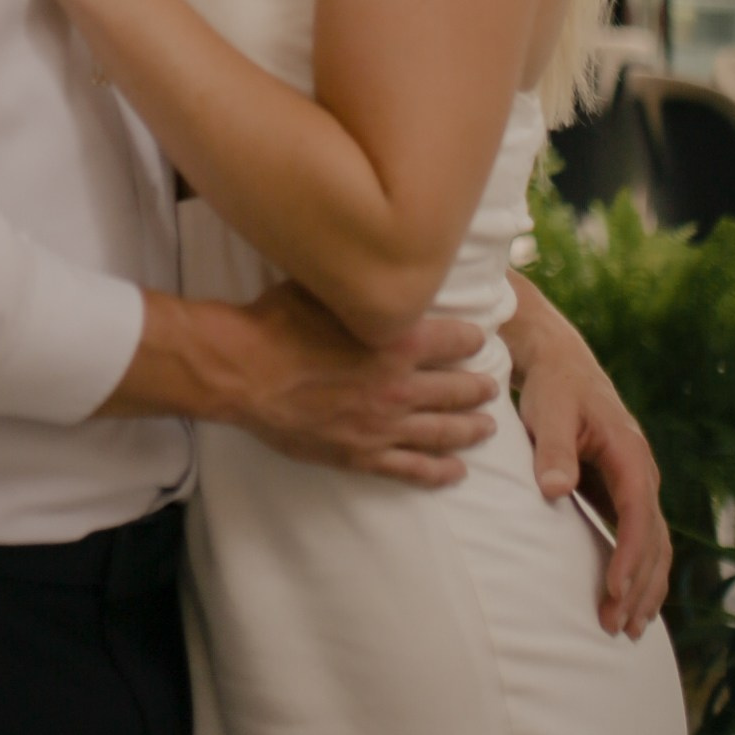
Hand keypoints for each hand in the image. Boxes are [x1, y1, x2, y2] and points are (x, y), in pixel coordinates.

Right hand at [108, 282, 497, 487]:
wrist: (241, 371)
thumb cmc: (277, 322)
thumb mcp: (326, 287)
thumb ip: (360, 285)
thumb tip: (375, 263)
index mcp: (397, 340)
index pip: (456, 339)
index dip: (473, 338)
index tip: (480, 339)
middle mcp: (399, 386)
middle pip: (458, 389)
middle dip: (480, 387)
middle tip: (493, 387)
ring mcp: (383, 426)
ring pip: (443, 431)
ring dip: (470, 428)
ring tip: (488, 427)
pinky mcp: (361, 455)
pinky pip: (412, 468)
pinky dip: (439, 471)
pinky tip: (456, 471)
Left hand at [505, 275, 669, 636]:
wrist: (560, 362)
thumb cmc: (553, 386)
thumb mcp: (550, 411)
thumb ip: (553, 449)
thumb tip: (554, 489)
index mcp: (631, 455)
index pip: (638, 515)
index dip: (629, 556)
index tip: (614, 592)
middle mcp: (643, 474)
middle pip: (654, 541)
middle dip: (639, 587)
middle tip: (617, 628)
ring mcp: (637, 485)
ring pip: (654, 546)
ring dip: (645, 588)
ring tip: (629, 630)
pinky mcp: (623, 493)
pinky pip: (640, 540)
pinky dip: (639, 573)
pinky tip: (629, 603)